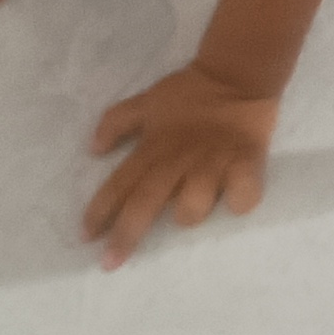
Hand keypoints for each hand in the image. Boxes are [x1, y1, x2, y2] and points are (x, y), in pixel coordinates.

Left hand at [82, 60, 279, 268]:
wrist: (238, 71)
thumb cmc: (190, 94)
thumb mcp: (148, 101)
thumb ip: (118, 121)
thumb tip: (92, 150)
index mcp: (155, 146)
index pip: (121, 182)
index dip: (101, 210)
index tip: (86, 236)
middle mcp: (180, 158)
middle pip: (147, 201)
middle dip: (126, 234)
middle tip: (110, 263)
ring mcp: (213, 162)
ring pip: (193, 206)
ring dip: (189, 213)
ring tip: (193, 205)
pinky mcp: (247, 162)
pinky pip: (242, 197)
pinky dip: (239, 202)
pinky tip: (235, 197)